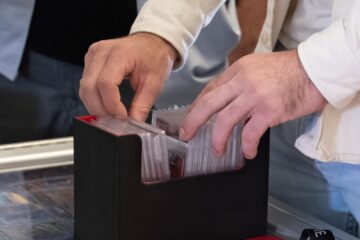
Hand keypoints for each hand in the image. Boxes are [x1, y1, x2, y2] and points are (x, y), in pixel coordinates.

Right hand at [79, 33, 176, 120]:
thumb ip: (142, 104)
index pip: (106, 84)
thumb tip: (134, 123)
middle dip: (100, 110)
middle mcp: (101, 52)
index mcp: (120, 54)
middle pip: (89, 87)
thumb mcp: (154, 83)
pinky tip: (105, 105)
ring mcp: (93, 55)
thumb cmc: (154, 57)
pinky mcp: (90, 60)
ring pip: (84, 88)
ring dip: (95, 106)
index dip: (111, 105)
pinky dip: (93, 98)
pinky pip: (85, 84)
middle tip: (114, 122)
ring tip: (111, 115)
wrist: (152, 42)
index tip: (122, 118)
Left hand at [180, 50, 326, 158]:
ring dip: (217, 139)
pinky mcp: (269, 110)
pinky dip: (246, 146)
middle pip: (209, 103)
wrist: (316, 70)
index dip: (197, 106)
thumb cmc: (289, 71)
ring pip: (224, 120)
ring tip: (217, 150)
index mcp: (238, 70)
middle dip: (193, 121)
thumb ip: (241, 82)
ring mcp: (255, 96)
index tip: (190, 117)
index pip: (210, 89)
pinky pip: (250, 133)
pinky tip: (248, 153)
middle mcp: (242, 81)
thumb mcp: (258, 68)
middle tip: (186, 134)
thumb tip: (227, 102)